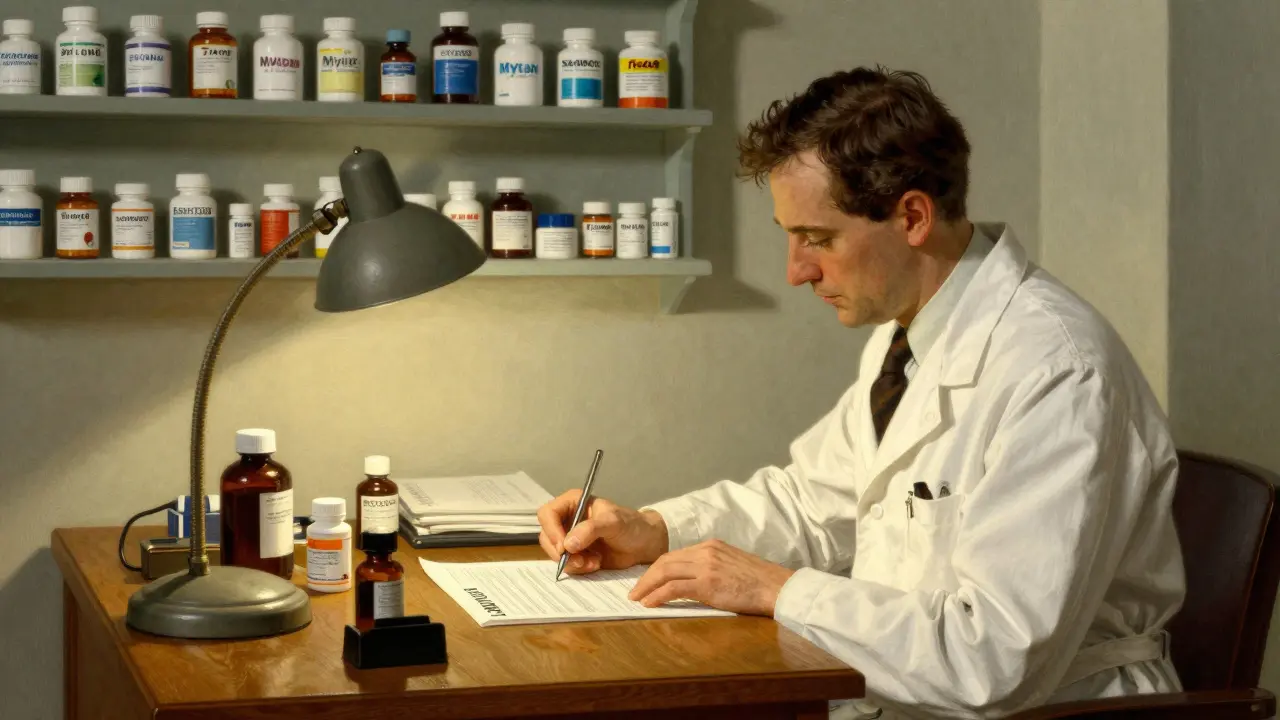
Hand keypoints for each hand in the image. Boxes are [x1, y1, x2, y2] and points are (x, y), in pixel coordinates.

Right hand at [536, 489, 668, 574]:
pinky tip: (596, 564)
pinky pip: (566, 565)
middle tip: (580, 560)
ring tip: (594, 562)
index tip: (563, 547)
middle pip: (547, 536)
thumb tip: (567, 544)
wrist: (644, 545)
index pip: (548, 514)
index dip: (551, 530)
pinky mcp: (576, 555)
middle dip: (561, 552)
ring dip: (572, 562)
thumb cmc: (631, 526)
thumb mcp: (613, 522)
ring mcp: (570, 539)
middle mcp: (568, 520)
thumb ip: (590, 529)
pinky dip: (578, 568)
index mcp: (573, 503)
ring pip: (554, 553)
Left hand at [627, 539, 795, 615]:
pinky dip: (658, 595)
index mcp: (711, 545)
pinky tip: (650, 604)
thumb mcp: (732, 565)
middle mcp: (706, 551)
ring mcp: (706, 566)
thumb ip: (712, 567)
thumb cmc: (759, 582)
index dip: (657, 569)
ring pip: (665, 572)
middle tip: (634, 591)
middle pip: (665, 561)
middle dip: (646, 577)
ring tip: (637, 599)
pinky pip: (674, 588)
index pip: (674, 555)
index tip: (647, 581)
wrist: (778, 586)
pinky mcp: (708, 583)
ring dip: (647, 586)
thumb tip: (691, 582)